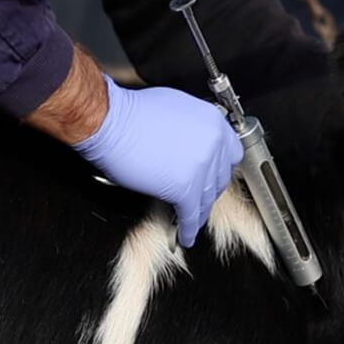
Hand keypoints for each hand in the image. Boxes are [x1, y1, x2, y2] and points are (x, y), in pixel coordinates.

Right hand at [74, 76, 242, 246]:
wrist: (112, 122)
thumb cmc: (133, 112)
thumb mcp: (177, 108)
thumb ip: (194, 128)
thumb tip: (193, 142)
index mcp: (213, 122)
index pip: (232, 153)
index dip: (220, 167)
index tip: (215, 175)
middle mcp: (212, 144)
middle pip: (220, 179)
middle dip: (209, 191)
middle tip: (201, 197)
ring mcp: (200, 168)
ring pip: (206, 199)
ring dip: (199, 213)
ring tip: (193, 220)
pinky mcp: (184, 188)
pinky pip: (191, 215)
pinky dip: (188, 228)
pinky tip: (186, 235)